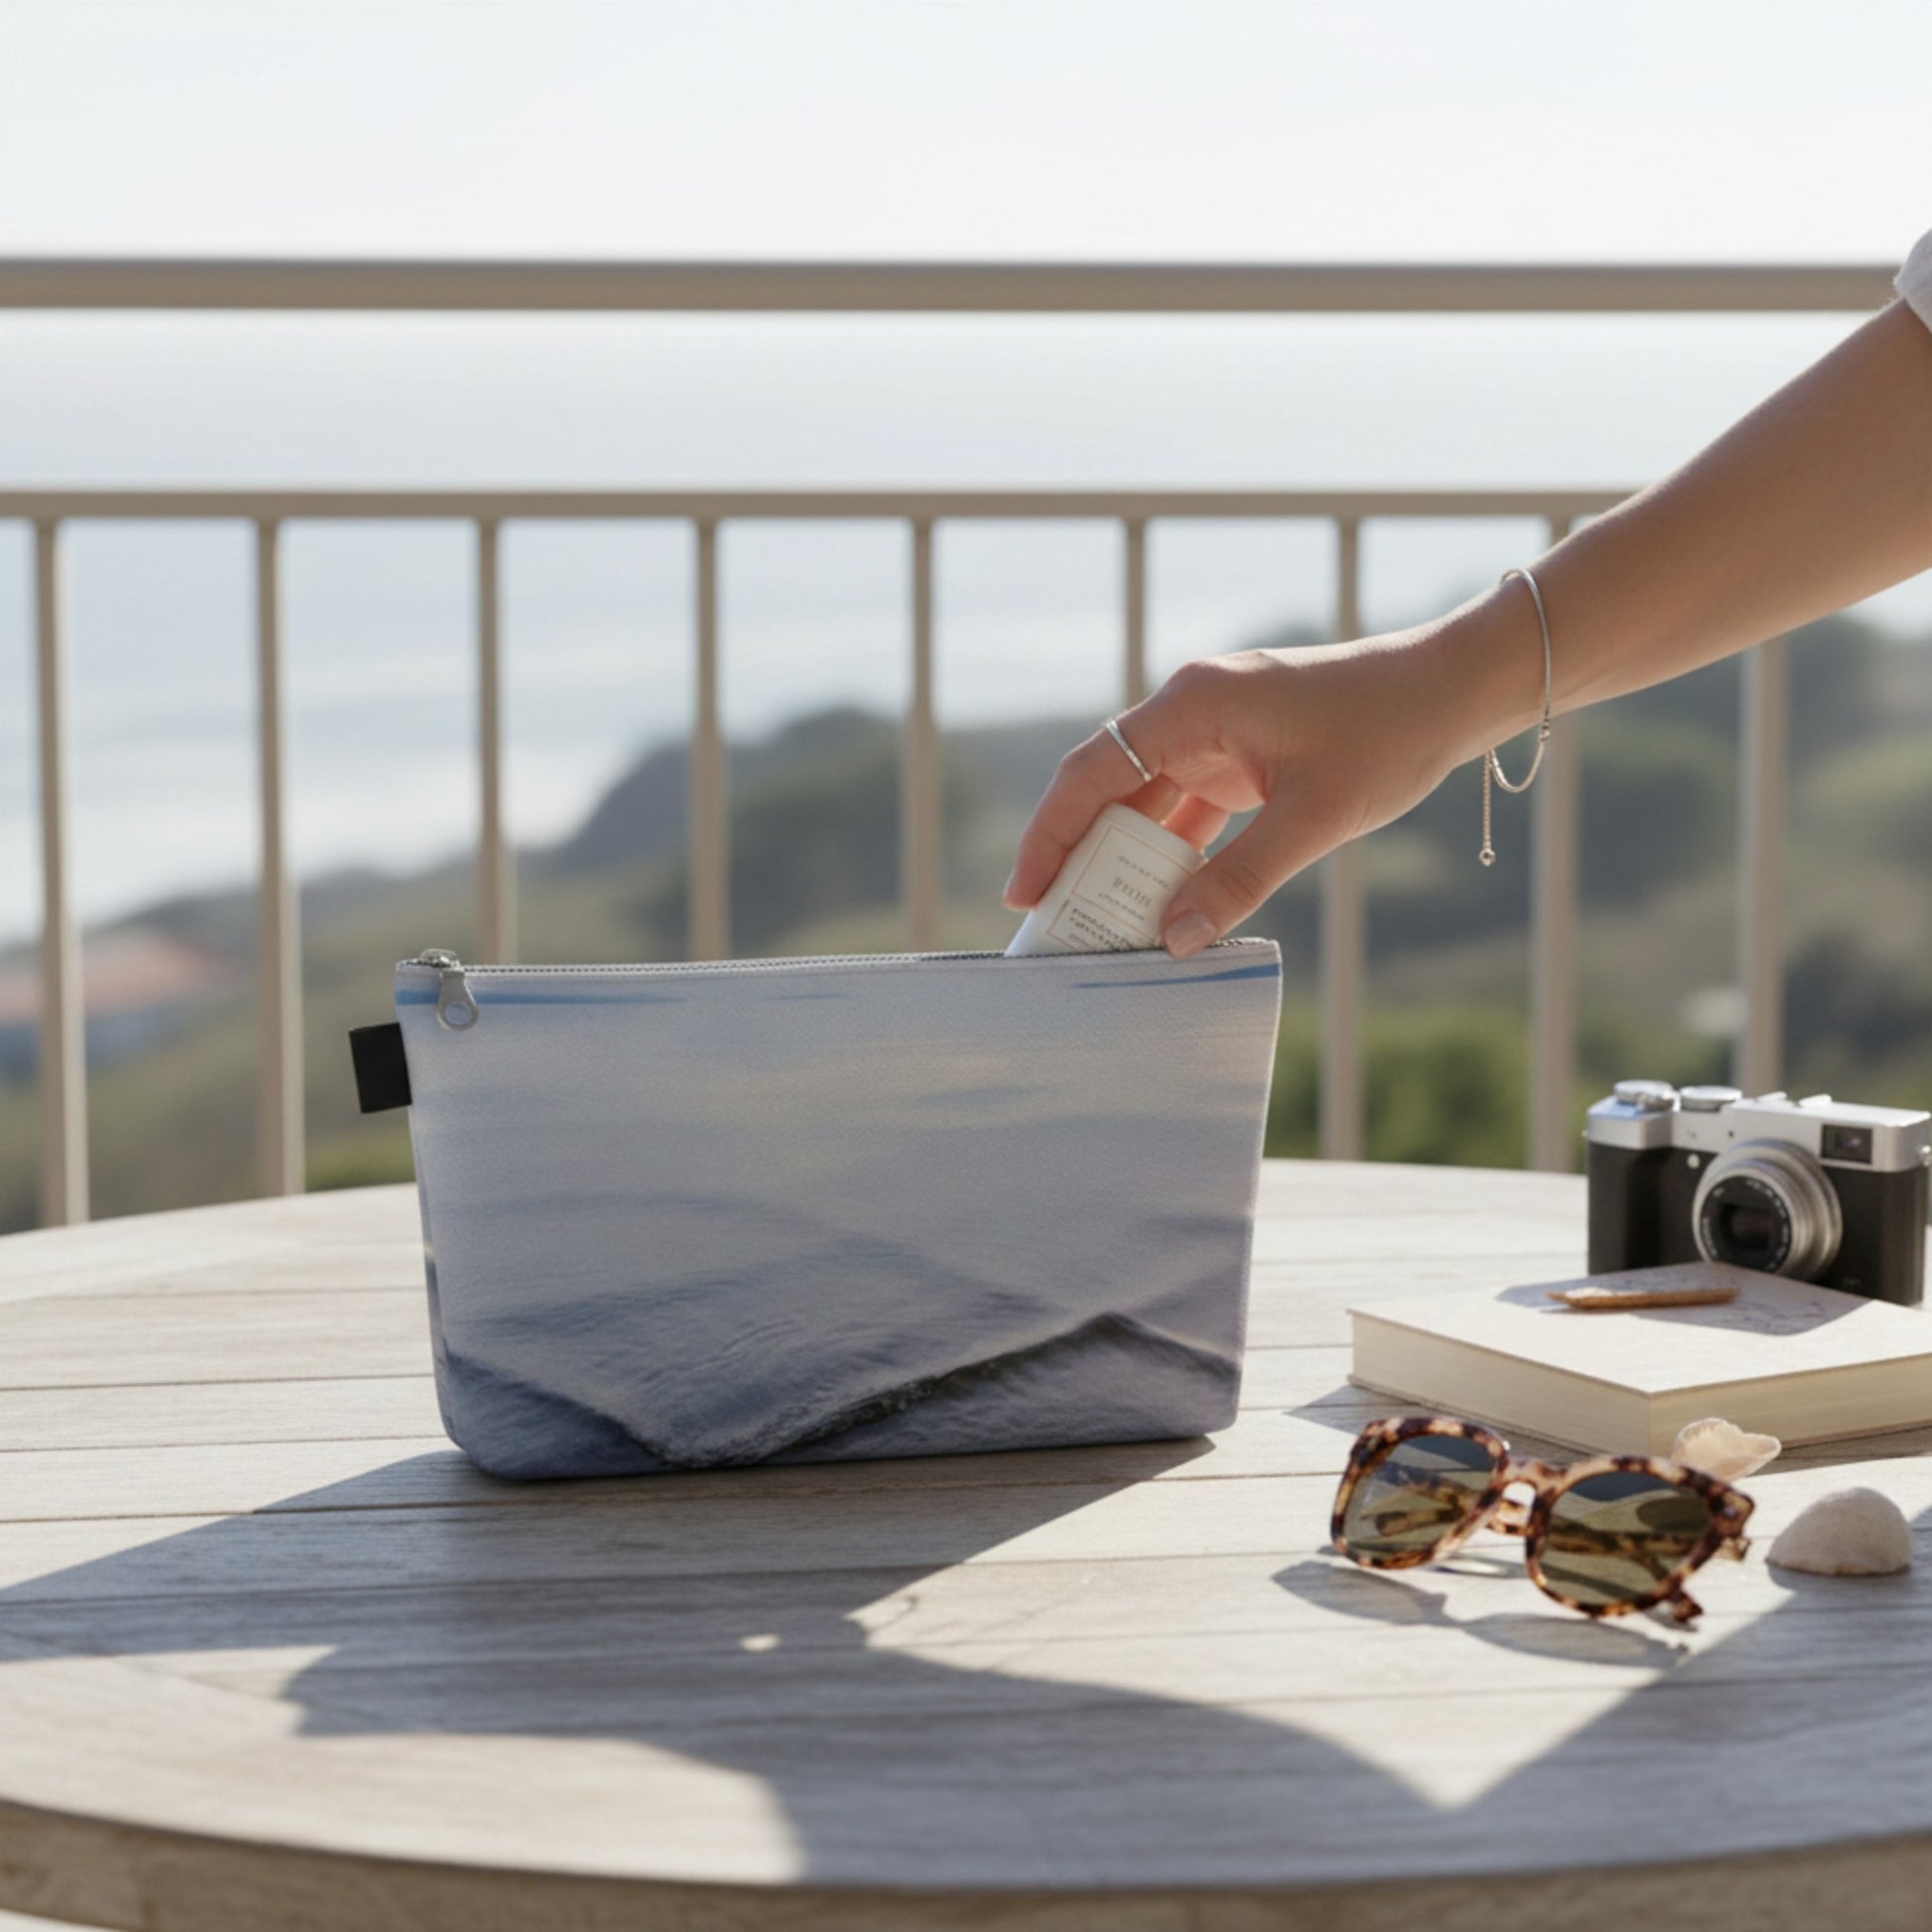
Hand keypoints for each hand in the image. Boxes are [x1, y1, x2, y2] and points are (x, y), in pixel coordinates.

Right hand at [1003, 628, 1508, 957]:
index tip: (1024, 894)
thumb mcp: (1318, 816)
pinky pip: (1183, 812)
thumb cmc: (1392, 733)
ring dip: (1122, 863)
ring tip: (1097, 928)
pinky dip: (1168, 858)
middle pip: (1106, 789)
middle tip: (1053, 927)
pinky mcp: (1238, 759)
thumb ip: (1242, 879)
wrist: (1454, 690)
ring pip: (1142, 806)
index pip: (1093, 770)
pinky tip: (1156, 907)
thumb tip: (1173, 939)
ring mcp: (1213, 736)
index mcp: (1195, 704)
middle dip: (1076, 857)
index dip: (1049, 833)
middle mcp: (1191, 713)